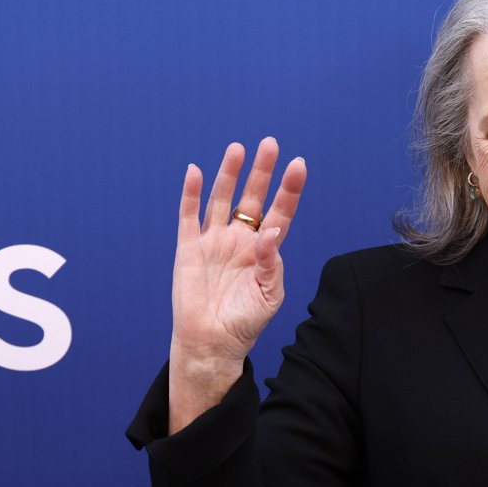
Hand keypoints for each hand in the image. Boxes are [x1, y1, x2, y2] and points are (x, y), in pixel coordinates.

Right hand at [168, 137, 306, 432]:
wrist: (212, 343)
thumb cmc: (246, 321)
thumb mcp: (269, 294)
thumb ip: (272, 262)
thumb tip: (271, 232)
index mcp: (265, 250)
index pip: (281, 211)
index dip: (289, 189)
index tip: (299, 165)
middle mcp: (240, 239)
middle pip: (253, 197)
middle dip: (262, 172)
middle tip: (270, 144)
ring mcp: (214, 241)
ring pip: (222, 199)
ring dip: (229, 174)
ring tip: (238, 149)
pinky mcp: (189, 249)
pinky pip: (189, 216)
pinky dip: (191, 194)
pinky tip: (196, 171)